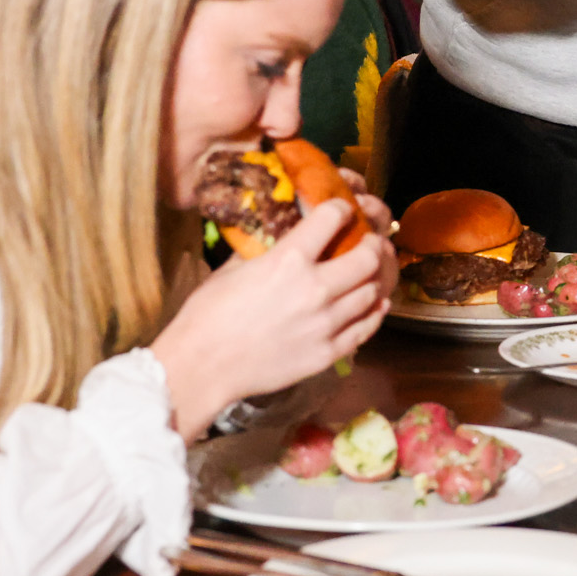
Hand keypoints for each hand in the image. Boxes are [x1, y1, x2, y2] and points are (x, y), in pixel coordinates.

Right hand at [150, 198, 394, 438]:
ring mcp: (326, 324)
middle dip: (373, 244)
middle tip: (370, 242)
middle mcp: (315, 289)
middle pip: (368, 257)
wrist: (203, 367)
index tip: (342, 209)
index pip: (332, 217)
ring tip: (369, 274)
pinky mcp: (328, 353)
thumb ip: (265, 247)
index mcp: (289, 260)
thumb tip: (281, 231)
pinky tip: (374, 304)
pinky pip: (366, 328)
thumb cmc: (208, 315)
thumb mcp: (233, 267)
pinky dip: (374, 313)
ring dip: (374, 278)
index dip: (341, 208)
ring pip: (372, 292)